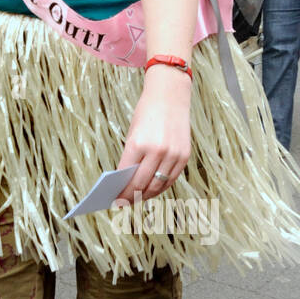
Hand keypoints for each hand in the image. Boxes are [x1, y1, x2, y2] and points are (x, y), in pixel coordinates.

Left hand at [112, 69, 191, 206]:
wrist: (170, 94)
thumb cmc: (146, 113)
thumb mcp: (133, 133)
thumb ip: (131, 157)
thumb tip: (127, 182)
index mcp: (139, 144)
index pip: (127, 176)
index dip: (121, 191)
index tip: (115, 200)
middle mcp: (157, 151)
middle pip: (142, 184)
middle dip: (131, 197)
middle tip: (124, 204)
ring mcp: (173, 155)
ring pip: (158, 185)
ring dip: (146, 196)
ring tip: (137, 199)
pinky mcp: (184, 156)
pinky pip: (171, 179)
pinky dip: (161, 187)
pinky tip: (152, 190)